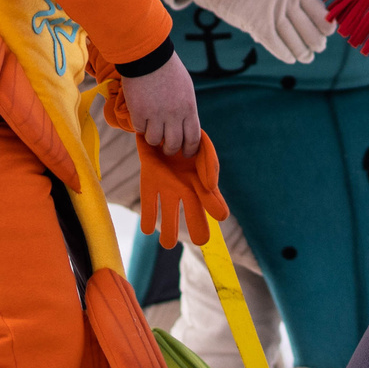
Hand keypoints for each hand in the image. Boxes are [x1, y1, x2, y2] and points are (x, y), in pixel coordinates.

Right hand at [120, 53, 201, 156]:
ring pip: (154, 141)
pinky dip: (140, 127)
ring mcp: (156, 115)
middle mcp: (174, 115)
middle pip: (173, 145)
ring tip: (151, 130)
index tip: (186, 153)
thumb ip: (186, 109)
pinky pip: (140, 129)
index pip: (193, 138)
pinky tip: (141, 118)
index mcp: (189, 109)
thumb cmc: (169, 70)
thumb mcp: (186, 89)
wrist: (149, 57)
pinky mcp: (139, 112)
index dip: (190, 150)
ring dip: (153, 138)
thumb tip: (183, 127)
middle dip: (170, 150)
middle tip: (166, 148)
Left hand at [142, 130, 226, 245]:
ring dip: (168, 229)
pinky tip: (147, 229)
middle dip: (197, 226)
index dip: (217, 207)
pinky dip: (148, 216)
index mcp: (202, 182)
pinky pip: (148, 202)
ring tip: (168, 244)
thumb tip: (211, 187)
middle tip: (201, 240)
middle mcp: (185, 189)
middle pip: (192, 213)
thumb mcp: (202, 146)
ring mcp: (166, 187)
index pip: (212, 201)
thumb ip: (209, 165)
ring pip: (169, 213)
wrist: (160, 123)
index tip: (221, 215)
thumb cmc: (186, 137)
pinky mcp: (149, 182)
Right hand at [186, 0, 330, 63]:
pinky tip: (290, 58)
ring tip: (306, 57)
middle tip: (318, 49)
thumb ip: (300, 5)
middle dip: (316, 42)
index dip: (326, 25)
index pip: (318, 10)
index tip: (328, 34)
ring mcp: (270, 12)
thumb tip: (323, 28)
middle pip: (308, 28)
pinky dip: (285, 54)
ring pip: (293, 39)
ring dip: (302, 52)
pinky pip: (276, 44)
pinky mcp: (257, 24)